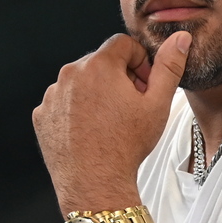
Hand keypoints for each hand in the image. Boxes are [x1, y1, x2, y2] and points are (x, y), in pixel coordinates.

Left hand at [34, 31, 188, 212]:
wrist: (94, 183)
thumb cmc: (126, 146)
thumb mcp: (158, 104)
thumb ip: (169, 66)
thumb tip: (179, 39)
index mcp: (98, 65)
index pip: (123, 44)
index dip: (140, 62)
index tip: (144, 85)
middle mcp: (70, 74)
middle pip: (101, 63)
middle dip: (118, 78)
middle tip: (130, 107)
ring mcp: (52, 95)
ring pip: (81, 82)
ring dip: (97, 93)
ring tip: (110, 122)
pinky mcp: (42, 115)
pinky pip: (63, 102)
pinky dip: (76, 110)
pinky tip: (90, 131)